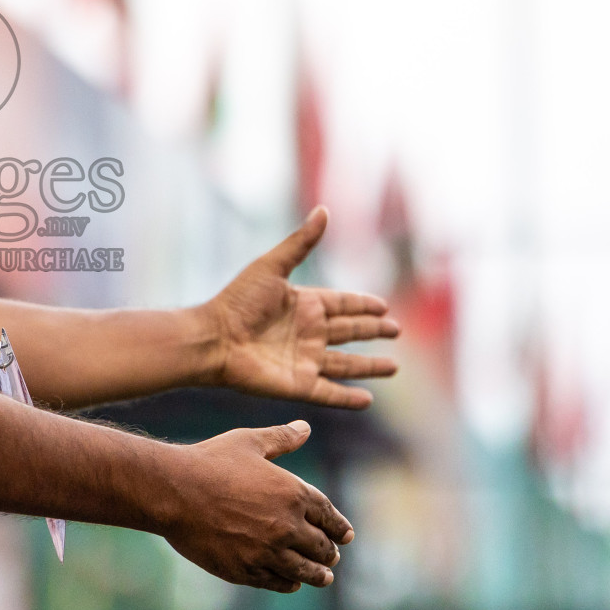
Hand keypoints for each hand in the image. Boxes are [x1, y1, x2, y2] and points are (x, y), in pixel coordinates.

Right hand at [163, 420, 350, 591]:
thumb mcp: (248, 442)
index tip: (345, 535)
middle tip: (332, 556)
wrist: (172, 491)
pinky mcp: (246, 570)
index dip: (339, 527)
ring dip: (318, 575)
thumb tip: (306, 427)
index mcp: (293, 492)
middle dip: (329, 552)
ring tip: (323, 577)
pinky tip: (292, 582)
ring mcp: (267, 551)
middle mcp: (287, 525)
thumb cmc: (209, 461)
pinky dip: (290, 583)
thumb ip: (281, 437)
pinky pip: (278, 582)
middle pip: (321, 546)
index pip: (329, 516)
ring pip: (305, 571)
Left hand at [200, 206, 398, 407]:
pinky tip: (367, 399)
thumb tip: (323, 209)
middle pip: (349, 331)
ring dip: (369, 366)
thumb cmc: (237, 301)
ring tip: (393, 367)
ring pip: (347, 364)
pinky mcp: (299, 384)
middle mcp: (308, 332)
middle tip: (396, 329)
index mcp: (303, 303)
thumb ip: (300, 242)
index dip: (363, 304)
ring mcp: (304, 360)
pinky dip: (349, 398)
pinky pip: (330, 393)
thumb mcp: (271, 266)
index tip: (383, 306)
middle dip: (372, 330)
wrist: (214, 339)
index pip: (342, 303)